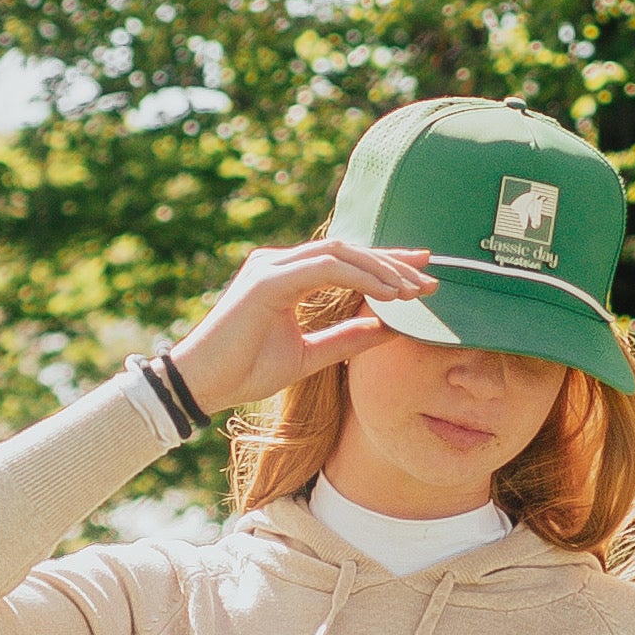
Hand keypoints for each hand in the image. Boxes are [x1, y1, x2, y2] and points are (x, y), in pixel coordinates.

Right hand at [166, 240, 438, 417]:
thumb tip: (386, 328)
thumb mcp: (308, 356)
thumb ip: (345, 339)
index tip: (421, 277)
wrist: (203, 385)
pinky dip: (360, 278)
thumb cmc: (246, 372)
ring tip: (414, 291)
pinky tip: (387, 294)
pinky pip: (325, 268)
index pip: (345, 262)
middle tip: (431, 277)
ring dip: (382, 269)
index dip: (385, 266)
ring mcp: (272, 266)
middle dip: (392, 261)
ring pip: (340, 253)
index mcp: (287, 276)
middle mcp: (279, 263)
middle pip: (348, 249)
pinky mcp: (268, 279)